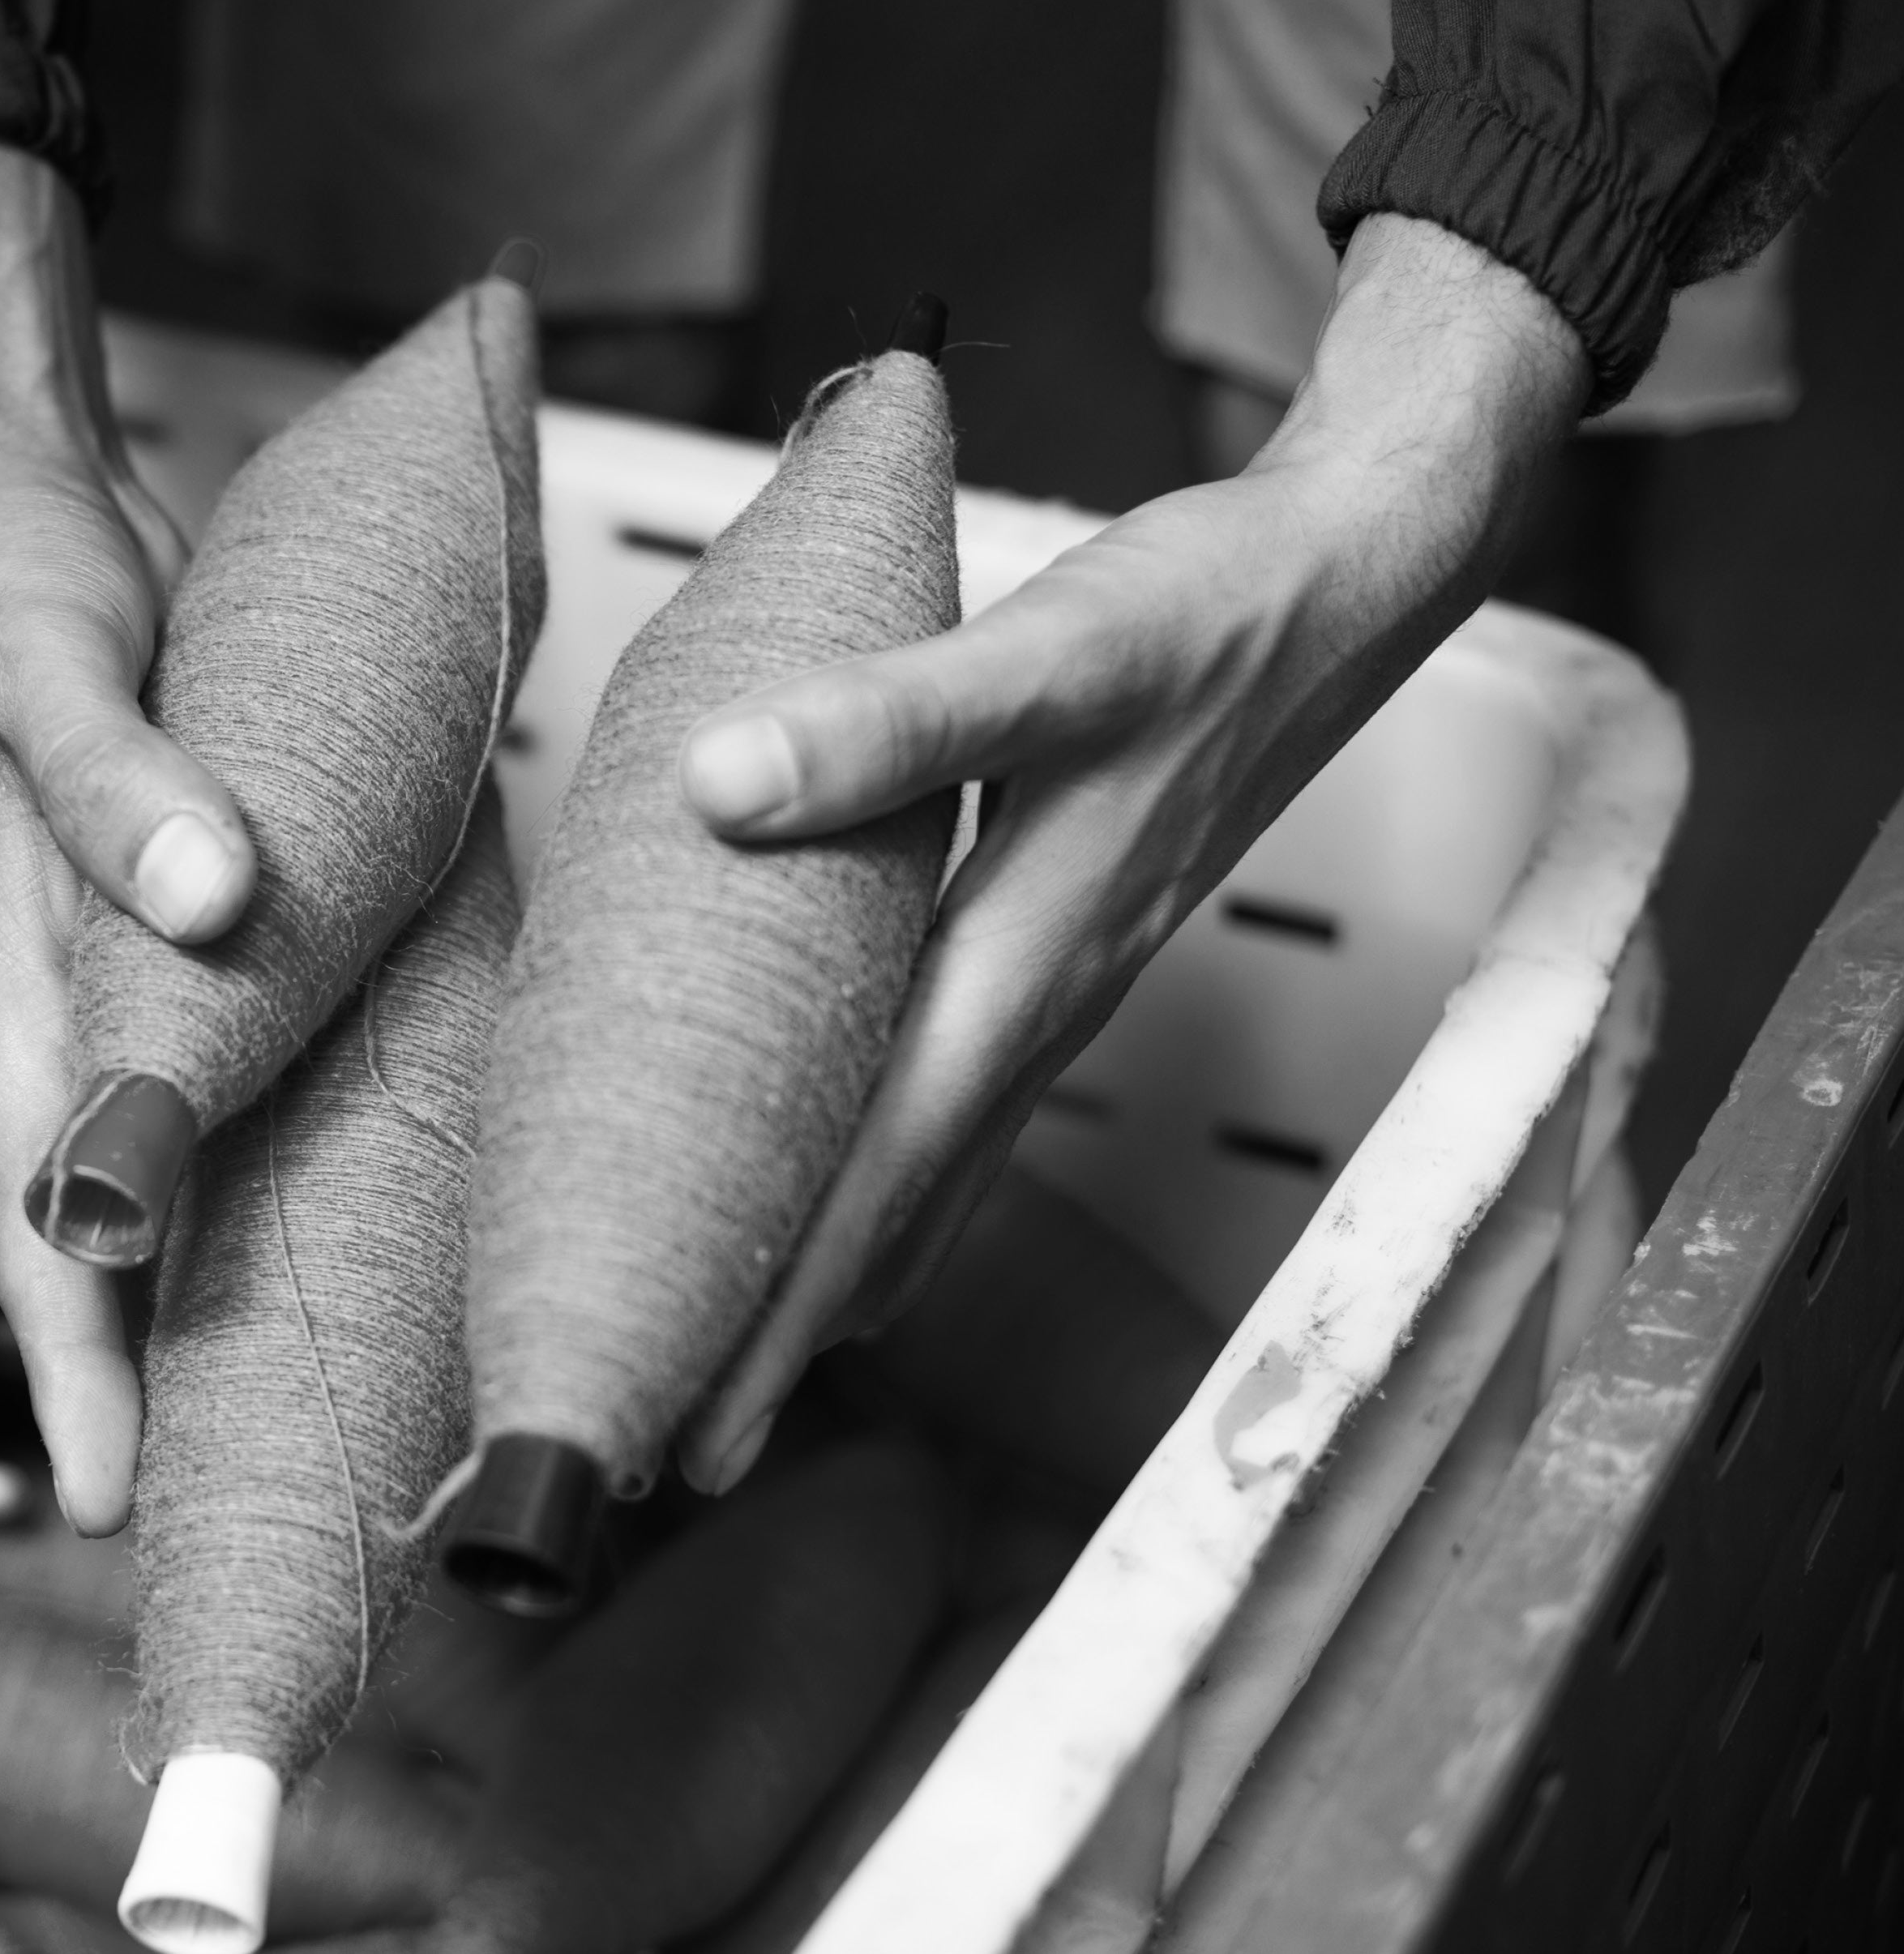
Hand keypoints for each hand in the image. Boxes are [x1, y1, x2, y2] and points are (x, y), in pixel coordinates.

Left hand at [0, 144, 257, 1532]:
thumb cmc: (96, 702)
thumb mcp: (158, 856)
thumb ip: (228, 988)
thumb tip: (317, 1115)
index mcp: (51, 1001)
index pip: (61, 1209)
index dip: (83, 1364)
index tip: (113, 1517)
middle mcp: (14, 941)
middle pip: (26, 1157)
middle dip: (65, 1328)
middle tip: (100, 1490)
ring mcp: (6, 817)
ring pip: (31, 994)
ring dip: (87, 1109)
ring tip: (121, 1259)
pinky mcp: (26, 669)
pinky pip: (90, 747)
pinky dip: (151, 819)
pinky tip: (221, 892)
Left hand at [670, 215, 1589, 1490]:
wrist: (1351, 578)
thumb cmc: (1202, 610)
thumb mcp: (1051, 648)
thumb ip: (887, 720)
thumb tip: (713, 786)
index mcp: (1025, 954)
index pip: (878, 1165)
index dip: (784, 1297)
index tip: (694, 1418)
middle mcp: (1046, 998)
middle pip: (901, 1199)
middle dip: (792, 1329)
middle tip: (678, 1451)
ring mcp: (1064, 982)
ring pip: (936, 1163)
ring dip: (845, 1268)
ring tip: (752, 1365)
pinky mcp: (1067, 944)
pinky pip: (967, 1102)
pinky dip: (907, 1180)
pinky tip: (873, 1211)